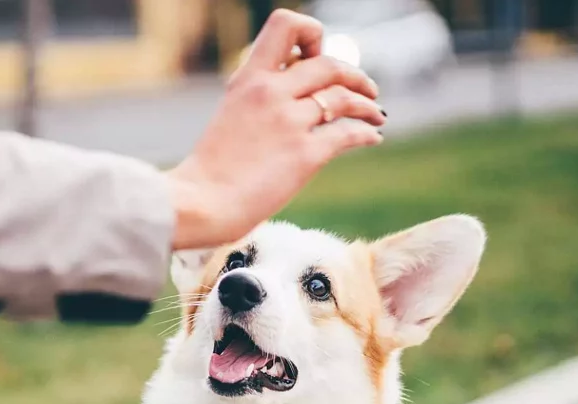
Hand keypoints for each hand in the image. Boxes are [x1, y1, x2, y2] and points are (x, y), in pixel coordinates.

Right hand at [166, 9, 384, 250]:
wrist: (201, 203)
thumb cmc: (212, 168)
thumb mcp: (231, 114)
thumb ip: (260, 97)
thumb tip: (296, 91)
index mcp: (249, 78)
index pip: (287, 26)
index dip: (311, 35)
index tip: (316, 56)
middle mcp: (271, 92)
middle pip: (330, 64)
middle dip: (355, 75)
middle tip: (366, 89)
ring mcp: (290, 122)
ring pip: (345, 97)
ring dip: (368, 105)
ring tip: (376, 114)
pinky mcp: (305, 154)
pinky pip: (348, 134)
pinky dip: (366, 133)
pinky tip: (373, 137)